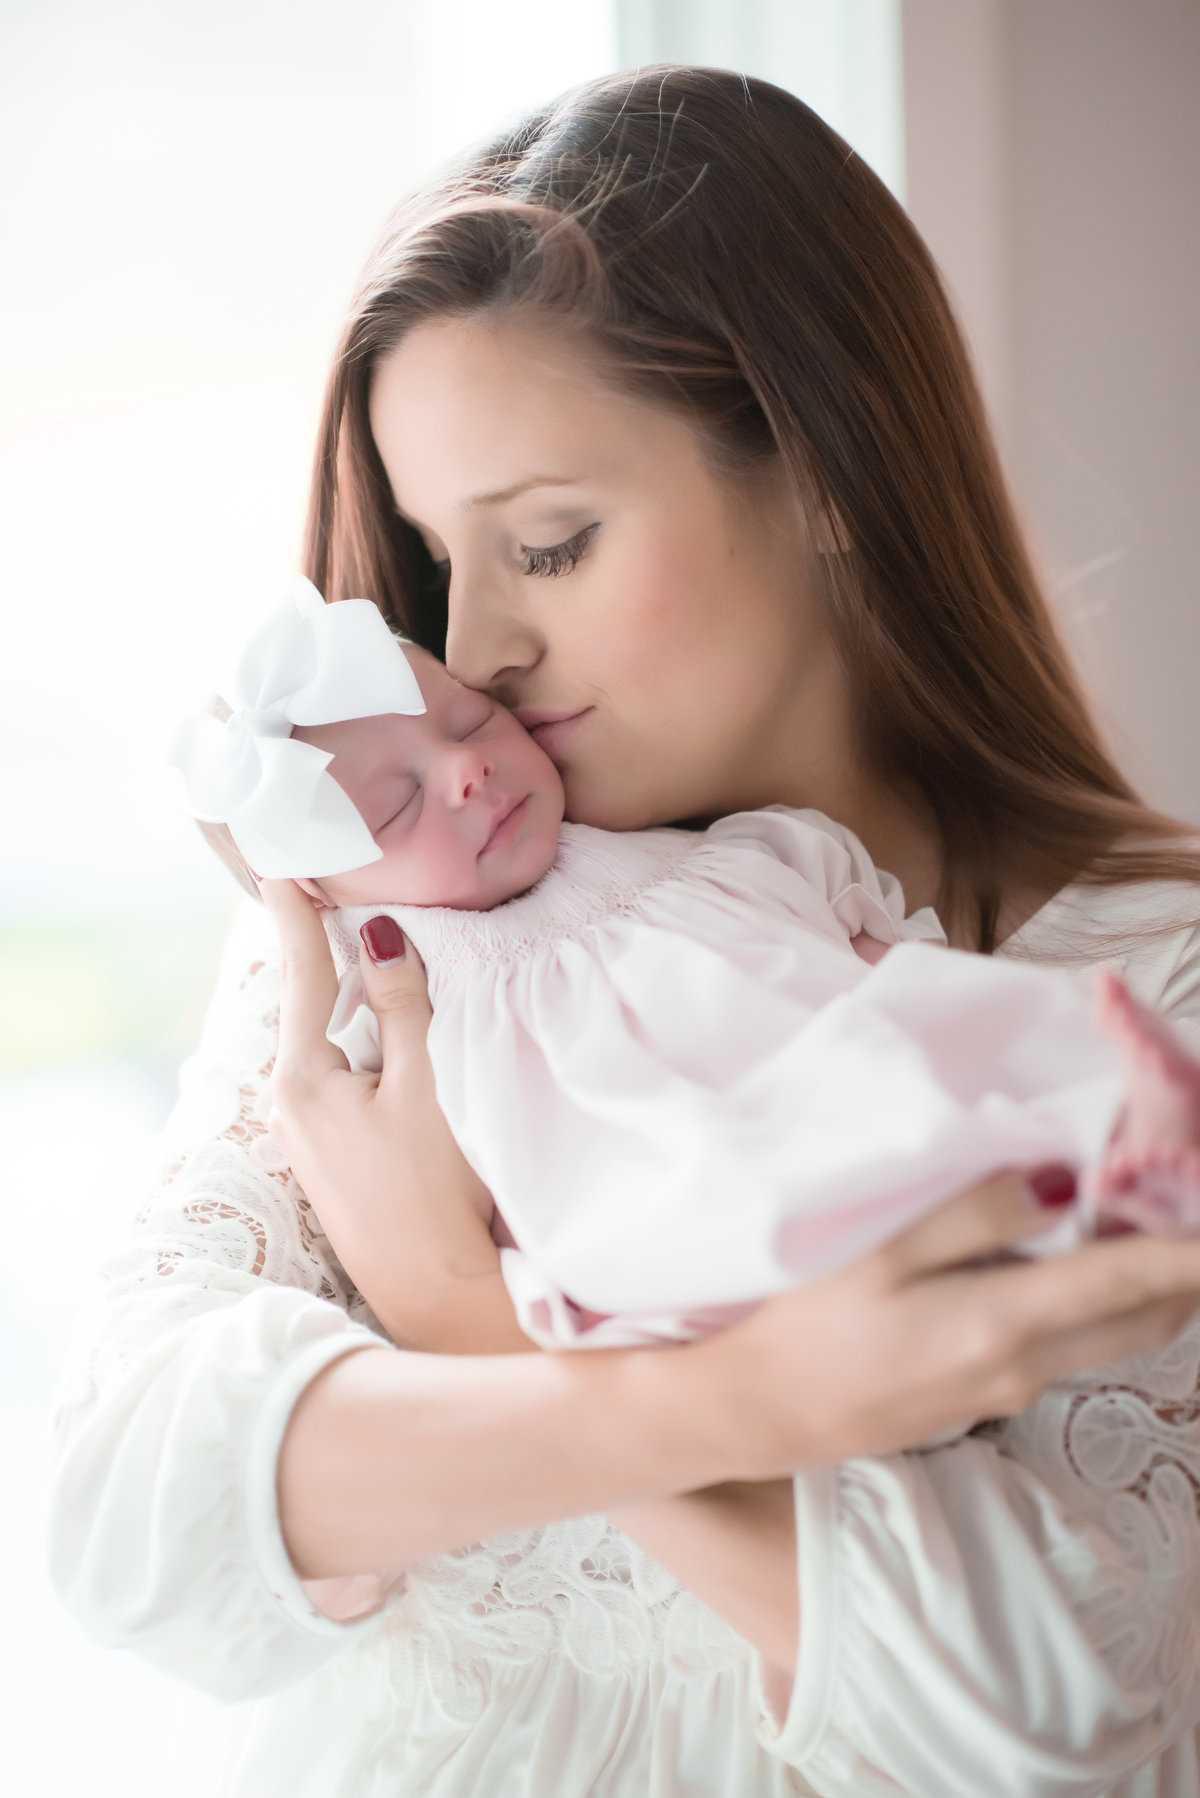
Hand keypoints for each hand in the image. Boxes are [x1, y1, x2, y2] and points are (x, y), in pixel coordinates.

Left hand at [260, 880, 529, 1353]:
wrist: (438, 1295)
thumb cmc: (434, 1189)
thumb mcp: (426, 1083)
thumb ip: (402, 1005)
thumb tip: (380, 936)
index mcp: (301, 1080)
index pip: (300, 975)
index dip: (298, 915)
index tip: (282, 866)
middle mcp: (288, 1106)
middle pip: (312, 1009)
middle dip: (330, 959)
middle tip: (340, 897)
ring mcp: (307, 1138)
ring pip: (330, 1046)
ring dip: (353, 1007)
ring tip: (377, 958)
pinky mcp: (332, 1160)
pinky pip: (342, 1079)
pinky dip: (363, 1048)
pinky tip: (391, 1041)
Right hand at [688, 1169, 1199, 1477]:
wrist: (759, 1414)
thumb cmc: (810, 1324)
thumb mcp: (883, 1252)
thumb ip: (977, 1214)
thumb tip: (1060, 1183)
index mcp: (1004, 1322)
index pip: (1135, 1278)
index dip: (1193, 1242)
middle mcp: (1025, 1366)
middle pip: (1150, 1318)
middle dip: (1187, 1264)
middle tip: (1185, 1199)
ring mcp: (1008, 1392)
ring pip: (1116, 1336)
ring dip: (1149, 1286)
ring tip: (1141, 1220)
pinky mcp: (986, 1400)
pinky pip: (1072, 1348)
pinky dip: (1100, 1305)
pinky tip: (1067, 1264)